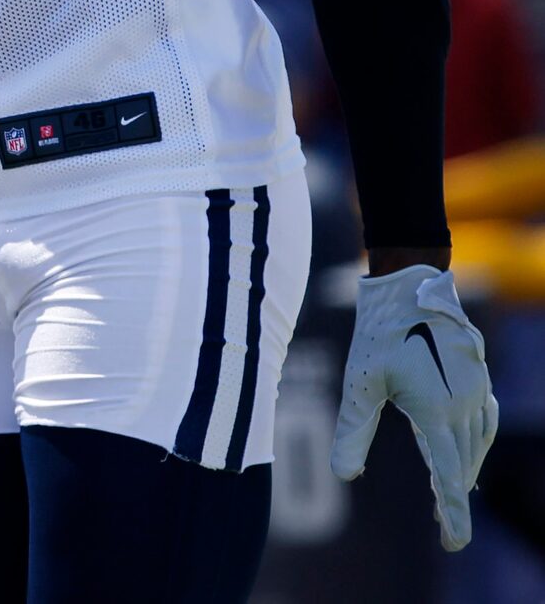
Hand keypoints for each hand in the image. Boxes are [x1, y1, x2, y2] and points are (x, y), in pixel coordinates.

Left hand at [334, 265, 497, 549]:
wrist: (412, 283)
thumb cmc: (381, 330)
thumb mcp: (360, 381)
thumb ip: (354, 429)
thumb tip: (343, 476)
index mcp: (439, 412)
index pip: (448, 477)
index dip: (450, 514)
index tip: (452, 543)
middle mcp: (466, 406)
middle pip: (464, 465)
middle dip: (454, 498)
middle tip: (445, 530)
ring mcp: (477, 391)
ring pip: (477, 445)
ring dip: (465, 472)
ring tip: (450, 497)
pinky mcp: (477, 378)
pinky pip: (484, 423)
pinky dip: (476, 444)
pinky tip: (467, 448)